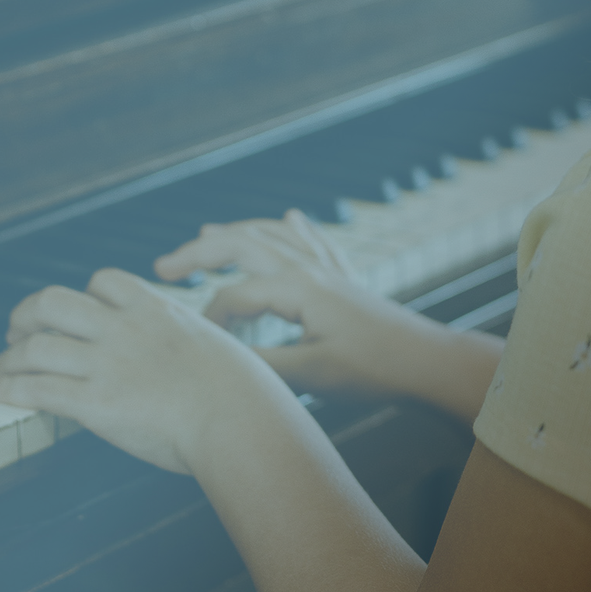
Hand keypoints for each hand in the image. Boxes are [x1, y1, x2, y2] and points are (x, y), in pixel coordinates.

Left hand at [0, 267, 279, 475]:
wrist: (238, 419)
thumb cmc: (243, 392)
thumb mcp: (216, 345)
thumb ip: (188, 342)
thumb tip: (188, 356)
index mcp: (157, 310)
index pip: (104, 281)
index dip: (80, 295)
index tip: (69, 312)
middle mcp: (125, 329)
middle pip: (55, 301)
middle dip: (27, 315)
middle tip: (17, 333)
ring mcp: (108, 364)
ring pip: (37, 344)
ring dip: (8, 358)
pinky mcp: (96, 402)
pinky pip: (37, 389)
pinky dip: (8, 389)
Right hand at [154, 209, 500, 420]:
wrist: (428, 363)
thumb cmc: (373, 370)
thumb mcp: (313, 375)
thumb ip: (263, 362)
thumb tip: (220, 356)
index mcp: (298, 288)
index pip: (235, 292)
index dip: (208, 316)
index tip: (197, 342)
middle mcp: (311, 269)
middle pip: (244, 243)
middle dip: (200, 251)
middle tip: (163, 266)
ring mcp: (330, 270)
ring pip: (274, 236)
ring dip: (237, 233)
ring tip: (206, 233)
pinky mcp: (346, 280)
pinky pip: (313, 242)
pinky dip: (293, 228)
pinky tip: (292, 216)